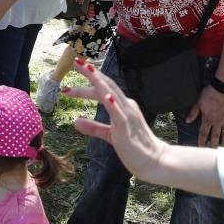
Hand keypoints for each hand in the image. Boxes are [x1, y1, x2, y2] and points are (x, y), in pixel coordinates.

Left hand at [63, 58, 167, 180]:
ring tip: (86, 68)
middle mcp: (125, 105)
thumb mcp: (109, 135)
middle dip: (90, 73)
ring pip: (111, 93)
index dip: (86, 83)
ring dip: (98, 80)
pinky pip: (119, 113)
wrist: (153, 162)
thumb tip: (75, 121)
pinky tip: (105, 95)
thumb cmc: (133, 147)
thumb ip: (93, 127)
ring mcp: (127, 114)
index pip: (102, 89)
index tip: (69, 80)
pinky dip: (112, 103)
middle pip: (105, 84)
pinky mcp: (128, 127)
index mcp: (121, 106)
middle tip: (74, 61)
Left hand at [187, 84, 223, 147]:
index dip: (202, 141)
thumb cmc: (209, 94)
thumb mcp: (198, 103)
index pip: (204, 133)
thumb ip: (193, 113)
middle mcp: (218, 121)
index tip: (201, 147)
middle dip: (214, 144)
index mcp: (208, 119)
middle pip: (215, 136)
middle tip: (213, 151)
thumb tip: (187, 121)